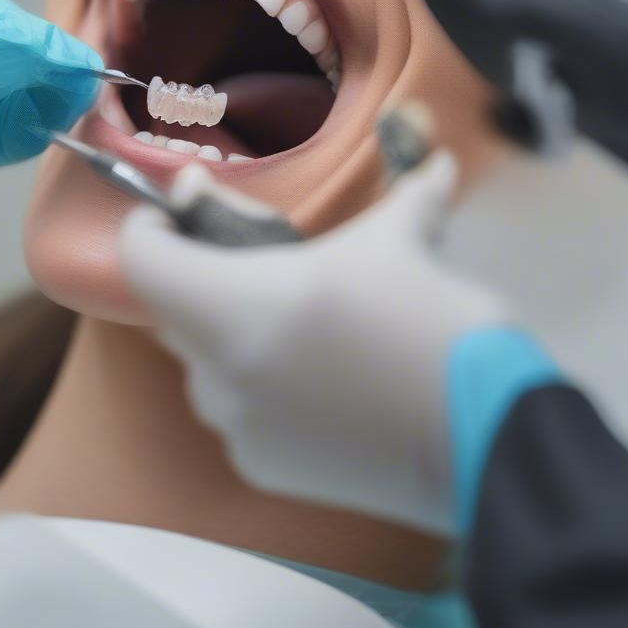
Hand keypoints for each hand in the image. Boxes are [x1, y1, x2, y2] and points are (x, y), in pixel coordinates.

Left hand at [119, 153, 512, 534]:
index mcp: (232, 306)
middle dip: (199, 277)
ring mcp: (234, 428)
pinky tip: (313, 376)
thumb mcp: (401, 244)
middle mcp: (215, 373)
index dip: (150, 230)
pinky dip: (254, 384)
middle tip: (252, 260)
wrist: (485, 439)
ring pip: (203, 362)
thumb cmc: (428, 325)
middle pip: (172, 309)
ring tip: (293, 320)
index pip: (142, 262)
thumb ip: (400, 192)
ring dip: (228, 332)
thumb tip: (438, 160)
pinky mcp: (260, 467)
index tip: (177, 214)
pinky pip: (234, 408)